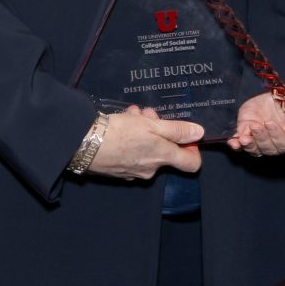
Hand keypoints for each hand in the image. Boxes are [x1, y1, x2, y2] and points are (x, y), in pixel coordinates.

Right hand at [88, 106, 203, 180]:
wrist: (84, 143)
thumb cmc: (121, 133)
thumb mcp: (152, 125)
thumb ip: (177, 129)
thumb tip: (199, 133)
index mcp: (163, 158)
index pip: (191, 164)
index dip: (193, 149)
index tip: (185, 136)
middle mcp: (151, 170)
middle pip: (165, 150)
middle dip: (160, 129)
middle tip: (148, 114)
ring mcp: (133, 171)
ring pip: (147, 148)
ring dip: (143, 129)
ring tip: (131, 114)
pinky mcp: (118, 169)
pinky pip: (132, 153)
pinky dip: (130, 139)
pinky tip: (120, 124)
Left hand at [227, 82, 284, 155]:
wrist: (277, 88)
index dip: (278, 137)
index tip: (270, 123)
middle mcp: (279, 143)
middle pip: (271, 149)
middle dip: (262, 138)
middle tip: (256, 126)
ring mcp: (263, 139)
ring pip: (256, 150)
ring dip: (249, 145)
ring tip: (244, 137)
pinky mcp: (248, 133)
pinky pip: (241, 145)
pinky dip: (236, 145)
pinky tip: (233, 143)